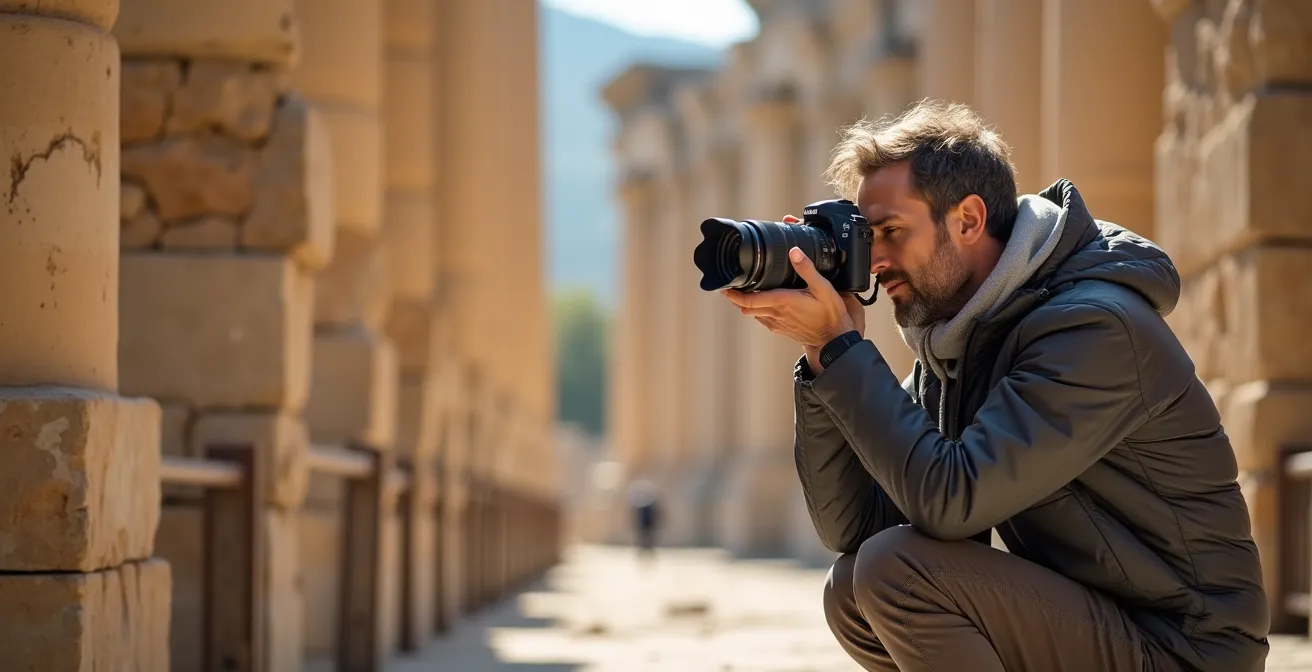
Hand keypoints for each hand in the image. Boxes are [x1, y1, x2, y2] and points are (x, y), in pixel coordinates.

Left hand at [722, 245, 855, 348]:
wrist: (834, 339)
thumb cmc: (830, 314)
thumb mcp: (823, 288)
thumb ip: (807, 269)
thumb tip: (794, 252)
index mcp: (782, 302)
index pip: (750, 300)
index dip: (734, 295)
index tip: (725, 287)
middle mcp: (776, 314)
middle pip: (746, 307)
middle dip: (735, 298)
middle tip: (730, 287)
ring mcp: (777, 323)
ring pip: (753, 314)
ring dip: (745, 304)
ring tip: (742, 292)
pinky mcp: (781, 328)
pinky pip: (762, 319)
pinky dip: (756, 311)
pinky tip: (761, 303)